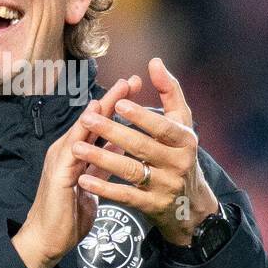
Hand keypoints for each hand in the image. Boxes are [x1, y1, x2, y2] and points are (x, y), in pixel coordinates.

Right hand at [13, 75, 141, 267]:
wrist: (47, 239)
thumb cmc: (68, 215)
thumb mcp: (92, 184)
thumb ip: (101, 164)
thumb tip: (118, 147)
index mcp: (76, 154)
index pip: (99, 126)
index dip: (116, 107)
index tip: (136, 90)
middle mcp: (67, 152)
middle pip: (92, 121)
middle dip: (112, 100)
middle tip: (132, 80)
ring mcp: (61, 160)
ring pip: (84, 129)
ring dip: (102, 109)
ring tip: (119, 92)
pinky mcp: (59, 174)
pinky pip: (74, 149)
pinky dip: (84, 132)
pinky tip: (94, 120)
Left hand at [71, 57, 218, 246]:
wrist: (190, 203)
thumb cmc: (180, 152)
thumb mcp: (182, 122)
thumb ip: (170, 91)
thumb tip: (154, 62)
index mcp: (185, 140)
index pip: (163, 127)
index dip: (142, 116)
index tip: (119, 103)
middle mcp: (178, 164)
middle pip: (142, 147)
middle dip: (113, 132)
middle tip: (87, 120)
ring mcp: (165, 186)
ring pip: (130, 171)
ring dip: (102, 159)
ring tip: (76, 149)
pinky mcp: (152, 206)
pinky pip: (125, 196)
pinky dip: (103, 188)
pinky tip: (83, 179)